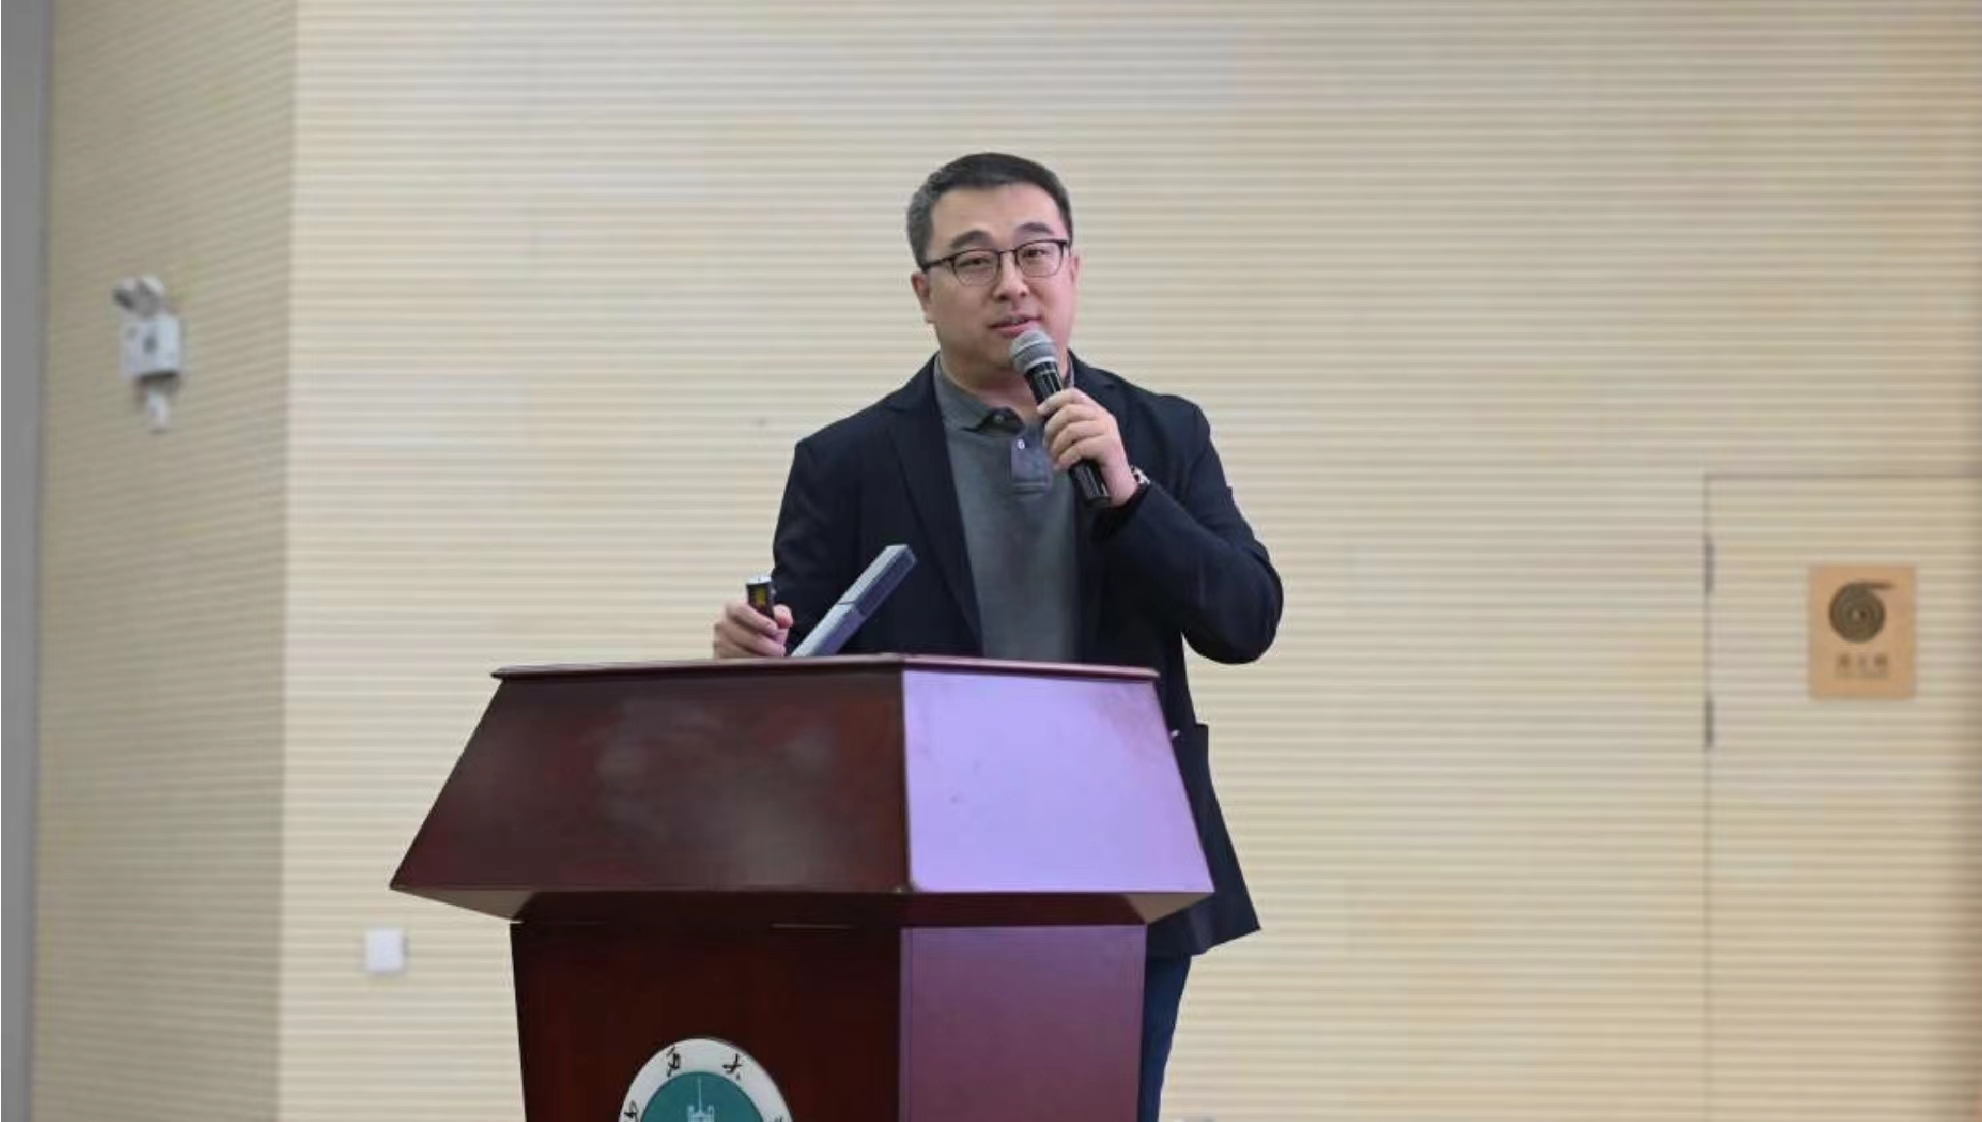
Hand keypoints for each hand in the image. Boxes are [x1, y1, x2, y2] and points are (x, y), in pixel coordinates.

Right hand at [711, 600, 793, 658]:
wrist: (753, 640)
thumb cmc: (763, 626)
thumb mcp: (773, 617)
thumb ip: (781, 615)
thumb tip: (786, 620)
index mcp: (732, 607)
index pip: (740, 610)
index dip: (757, 620)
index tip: (774, 628)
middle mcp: (722, 624)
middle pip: (740, 635)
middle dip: (763, 644)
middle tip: (779, 649)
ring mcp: (719, 643)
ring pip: (737, 653)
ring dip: (758, 657)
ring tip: (774, 657)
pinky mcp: (720, 659)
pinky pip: (735, 665)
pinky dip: (752, 666)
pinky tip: (765, 664)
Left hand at [1038, 388, 1137, 507]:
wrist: (1117, 487)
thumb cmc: (1095, 464)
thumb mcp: (1080, 440)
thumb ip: (1069, 427)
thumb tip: (1044, 420)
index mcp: (1096, 412)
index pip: (1074, 394)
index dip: (1054, 400)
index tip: (1040, 412)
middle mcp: (1104, 417)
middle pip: (1069, 411)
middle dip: (1051, 428)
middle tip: (1046, 446)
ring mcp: (1108, 430)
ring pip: (1071, 429)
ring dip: (1057, 446)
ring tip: (1054, 459)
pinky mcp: (1109, 446)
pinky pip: (1079, 447)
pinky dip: (1065, 458)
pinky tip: (1062, 467)